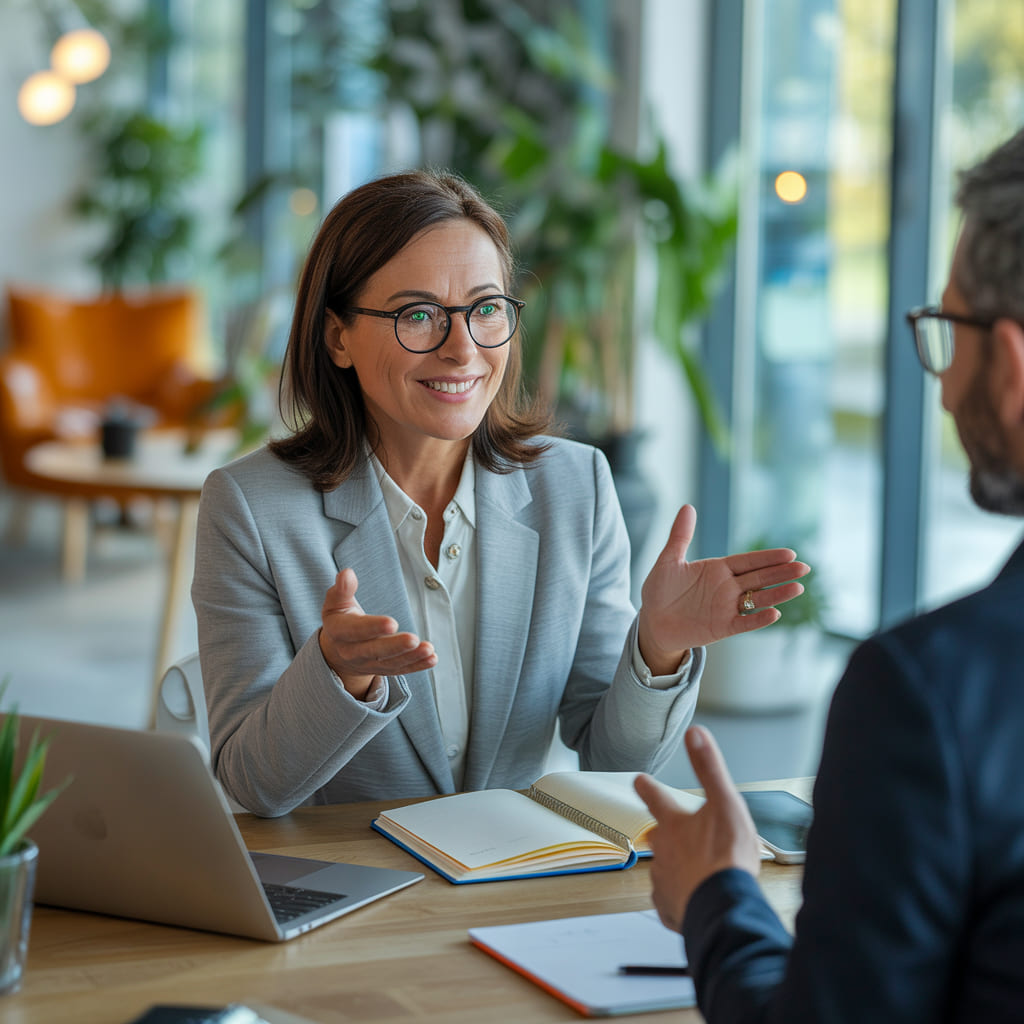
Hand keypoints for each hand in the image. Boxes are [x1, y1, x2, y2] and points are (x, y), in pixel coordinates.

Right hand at [319, 568, 436, 699]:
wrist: (337, 649)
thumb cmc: (340, 618)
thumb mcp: (335, 602)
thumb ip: (342, 589)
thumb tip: (346, 573)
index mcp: (339, 632)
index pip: (355, 631)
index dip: (373, 627)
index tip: (393, 622)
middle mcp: (352, 652)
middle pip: (375, 652)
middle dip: (395, 646)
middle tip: (413, 639)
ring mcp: (369, 664)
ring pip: (391, 663)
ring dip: (411, 657)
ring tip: (429, 649)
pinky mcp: (384, 669)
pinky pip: (401, 669)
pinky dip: (417, 665)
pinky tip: (432, 658)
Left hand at [634, 726, 760, 931]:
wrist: (725, 907)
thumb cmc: (726, 857)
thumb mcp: (724, 802)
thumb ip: (709, 768)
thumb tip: (695, 734)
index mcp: (673, 824)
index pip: (655, 797)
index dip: (647, 787)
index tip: (639, 780)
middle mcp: (662, 852)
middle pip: (659, 837)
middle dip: (666, 833)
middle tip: (675, 833)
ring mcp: (664, 881)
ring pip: (665, 868)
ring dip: (677, 866)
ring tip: (696, 869)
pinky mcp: (671, 909)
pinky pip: (672, 900)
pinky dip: (681, 897)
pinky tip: (694, 897)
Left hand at [636, 505, 809, 673]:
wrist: (652, 622)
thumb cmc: (660, 590)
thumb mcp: (668, 560)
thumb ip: (680, 536)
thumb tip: (687, 506)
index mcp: (718, 569)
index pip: (748, 561)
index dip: (768, 558)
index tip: (789, 553)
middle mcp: (727, 588)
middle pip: (759, 578)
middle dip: (781, 573)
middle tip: (804, 568)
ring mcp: (726, 608)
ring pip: (757, 599)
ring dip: (777, 594)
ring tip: (798, 587)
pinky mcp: (722, 628)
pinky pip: (743, 623)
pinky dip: (758, 619)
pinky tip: (774, 613)